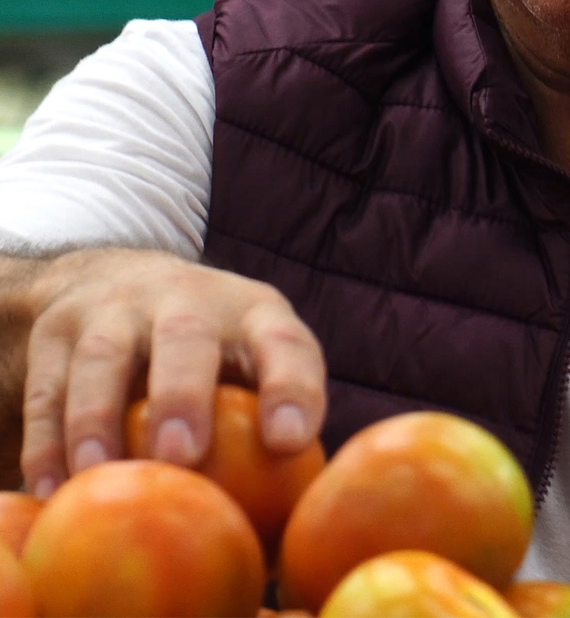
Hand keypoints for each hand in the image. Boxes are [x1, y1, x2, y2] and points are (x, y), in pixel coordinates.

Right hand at [20, 248, 326, 498]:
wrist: (120, 277)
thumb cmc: (212, 350)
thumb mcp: (251, 359)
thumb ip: (269, 424)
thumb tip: (282, 523)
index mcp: (253, 311)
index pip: (284, 340)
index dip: (291, 386)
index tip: (289, 441)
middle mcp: (189, 298)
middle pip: (187, 335)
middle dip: (184, 394)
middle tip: (182, 454)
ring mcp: (119, 308)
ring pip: (105, 355)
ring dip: (99, 417)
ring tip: (99, 474)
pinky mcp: (59, 331)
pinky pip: (49, 388)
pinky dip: (47, 440)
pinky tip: (54, 489)